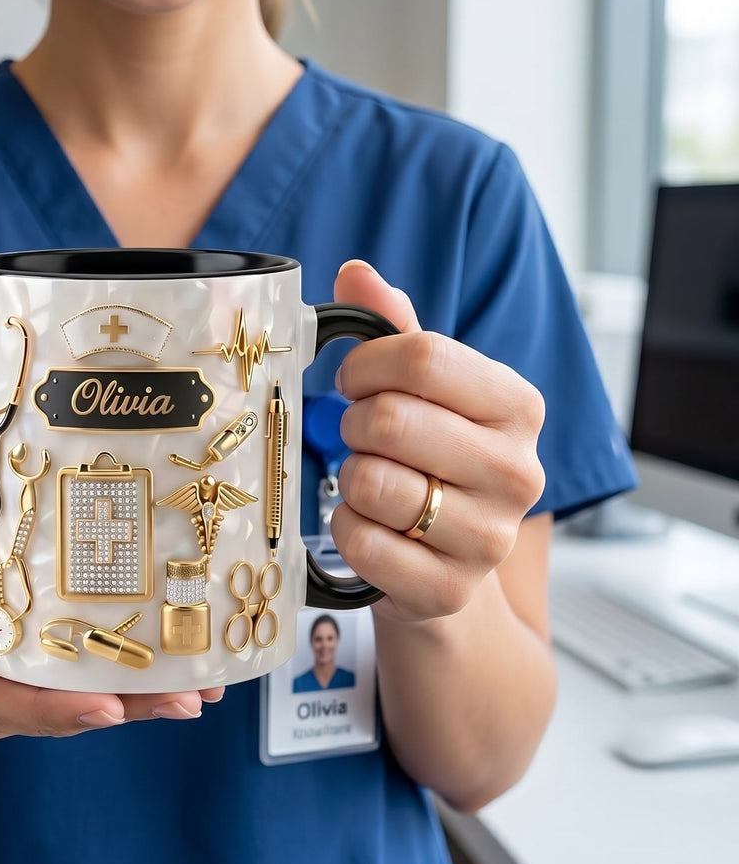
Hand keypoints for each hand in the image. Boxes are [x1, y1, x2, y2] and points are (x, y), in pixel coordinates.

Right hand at [0, 505, 222, 737]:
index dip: (43, 709)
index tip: (103, 706)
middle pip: (36, 715)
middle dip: (110, 711)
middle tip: (176, 702)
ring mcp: (2, 694)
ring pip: (65, 708)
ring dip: (131, 705)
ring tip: (193, 694)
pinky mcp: (35, 683)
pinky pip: (79, 691)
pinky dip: (129, 690)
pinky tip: (184, 683)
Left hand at [328, 261, 545, 622]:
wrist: (444, 564)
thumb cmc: (427, 460)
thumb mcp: (419, 389)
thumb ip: (392, 328)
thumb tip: (356, 273)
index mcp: (518, 405)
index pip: (421, 357)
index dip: (364, 365)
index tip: (353, 381)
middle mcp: (518, 472)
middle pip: (390, 418)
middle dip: (352, 426)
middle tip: (360, 439)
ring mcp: (490, 539)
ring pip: (371, 482)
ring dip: (347, 479)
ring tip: (367, 483)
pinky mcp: (449, 590)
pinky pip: (361, 542)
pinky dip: (345, 529)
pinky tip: (366, 526)